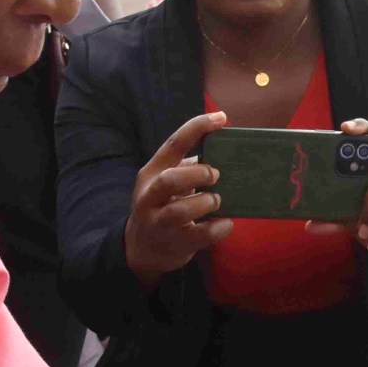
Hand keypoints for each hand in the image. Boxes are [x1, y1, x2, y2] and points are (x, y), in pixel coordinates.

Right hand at [123, 111, 232, 286]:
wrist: (141, 248)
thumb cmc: (161, 206)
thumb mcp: (164, 182)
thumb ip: (186, 166)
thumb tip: (221, 152)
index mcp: (152, 173)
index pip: (172, 144)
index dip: (197, 128)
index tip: (220, 118)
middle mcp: (150, 196)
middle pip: (170, 180)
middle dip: (198, 174)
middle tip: (215, 175)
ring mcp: (160, 222)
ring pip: (181, 210)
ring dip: (207, 202)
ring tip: (216, 200)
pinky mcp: (175, 243)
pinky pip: (200, 235)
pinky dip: (219, 228)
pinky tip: (226, 222)